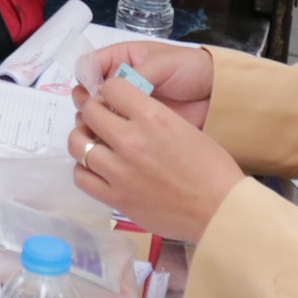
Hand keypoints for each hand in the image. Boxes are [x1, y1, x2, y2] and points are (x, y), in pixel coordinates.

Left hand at [69, 76, 243, 244]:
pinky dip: (84, 169)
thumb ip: (151, 117)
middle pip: (89, 112)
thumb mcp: (184, 127)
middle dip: (93, 111)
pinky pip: (81, 177)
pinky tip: (97, 169)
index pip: (111, 87)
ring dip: (83, 139)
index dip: (111, 91)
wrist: (220, 210)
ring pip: (78, 144)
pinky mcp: (116, 197)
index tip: (114, 100)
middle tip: (101, 119)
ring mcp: (119, 171)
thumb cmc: (212, 170)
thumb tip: (125, 114)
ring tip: (94, 142)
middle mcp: (130, 140)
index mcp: (152, 117)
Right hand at [78, 40, 214, 127]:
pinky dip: (108, 136)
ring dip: (95, 121)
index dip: (87, 78)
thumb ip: (135, 75)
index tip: (92, 92)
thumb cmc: (191, 70)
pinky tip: (112, 140)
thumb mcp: (163, 64)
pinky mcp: (134, 127)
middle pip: (88, 92)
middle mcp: (119, 83)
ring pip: (97, 114)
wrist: (217, 95)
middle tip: (97, 113)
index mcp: (122, 59)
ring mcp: (125, 107)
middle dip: (88, 102)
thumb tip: (105, 92)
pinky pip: (113, 132)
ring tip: (105, 128)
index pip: (91, 65)